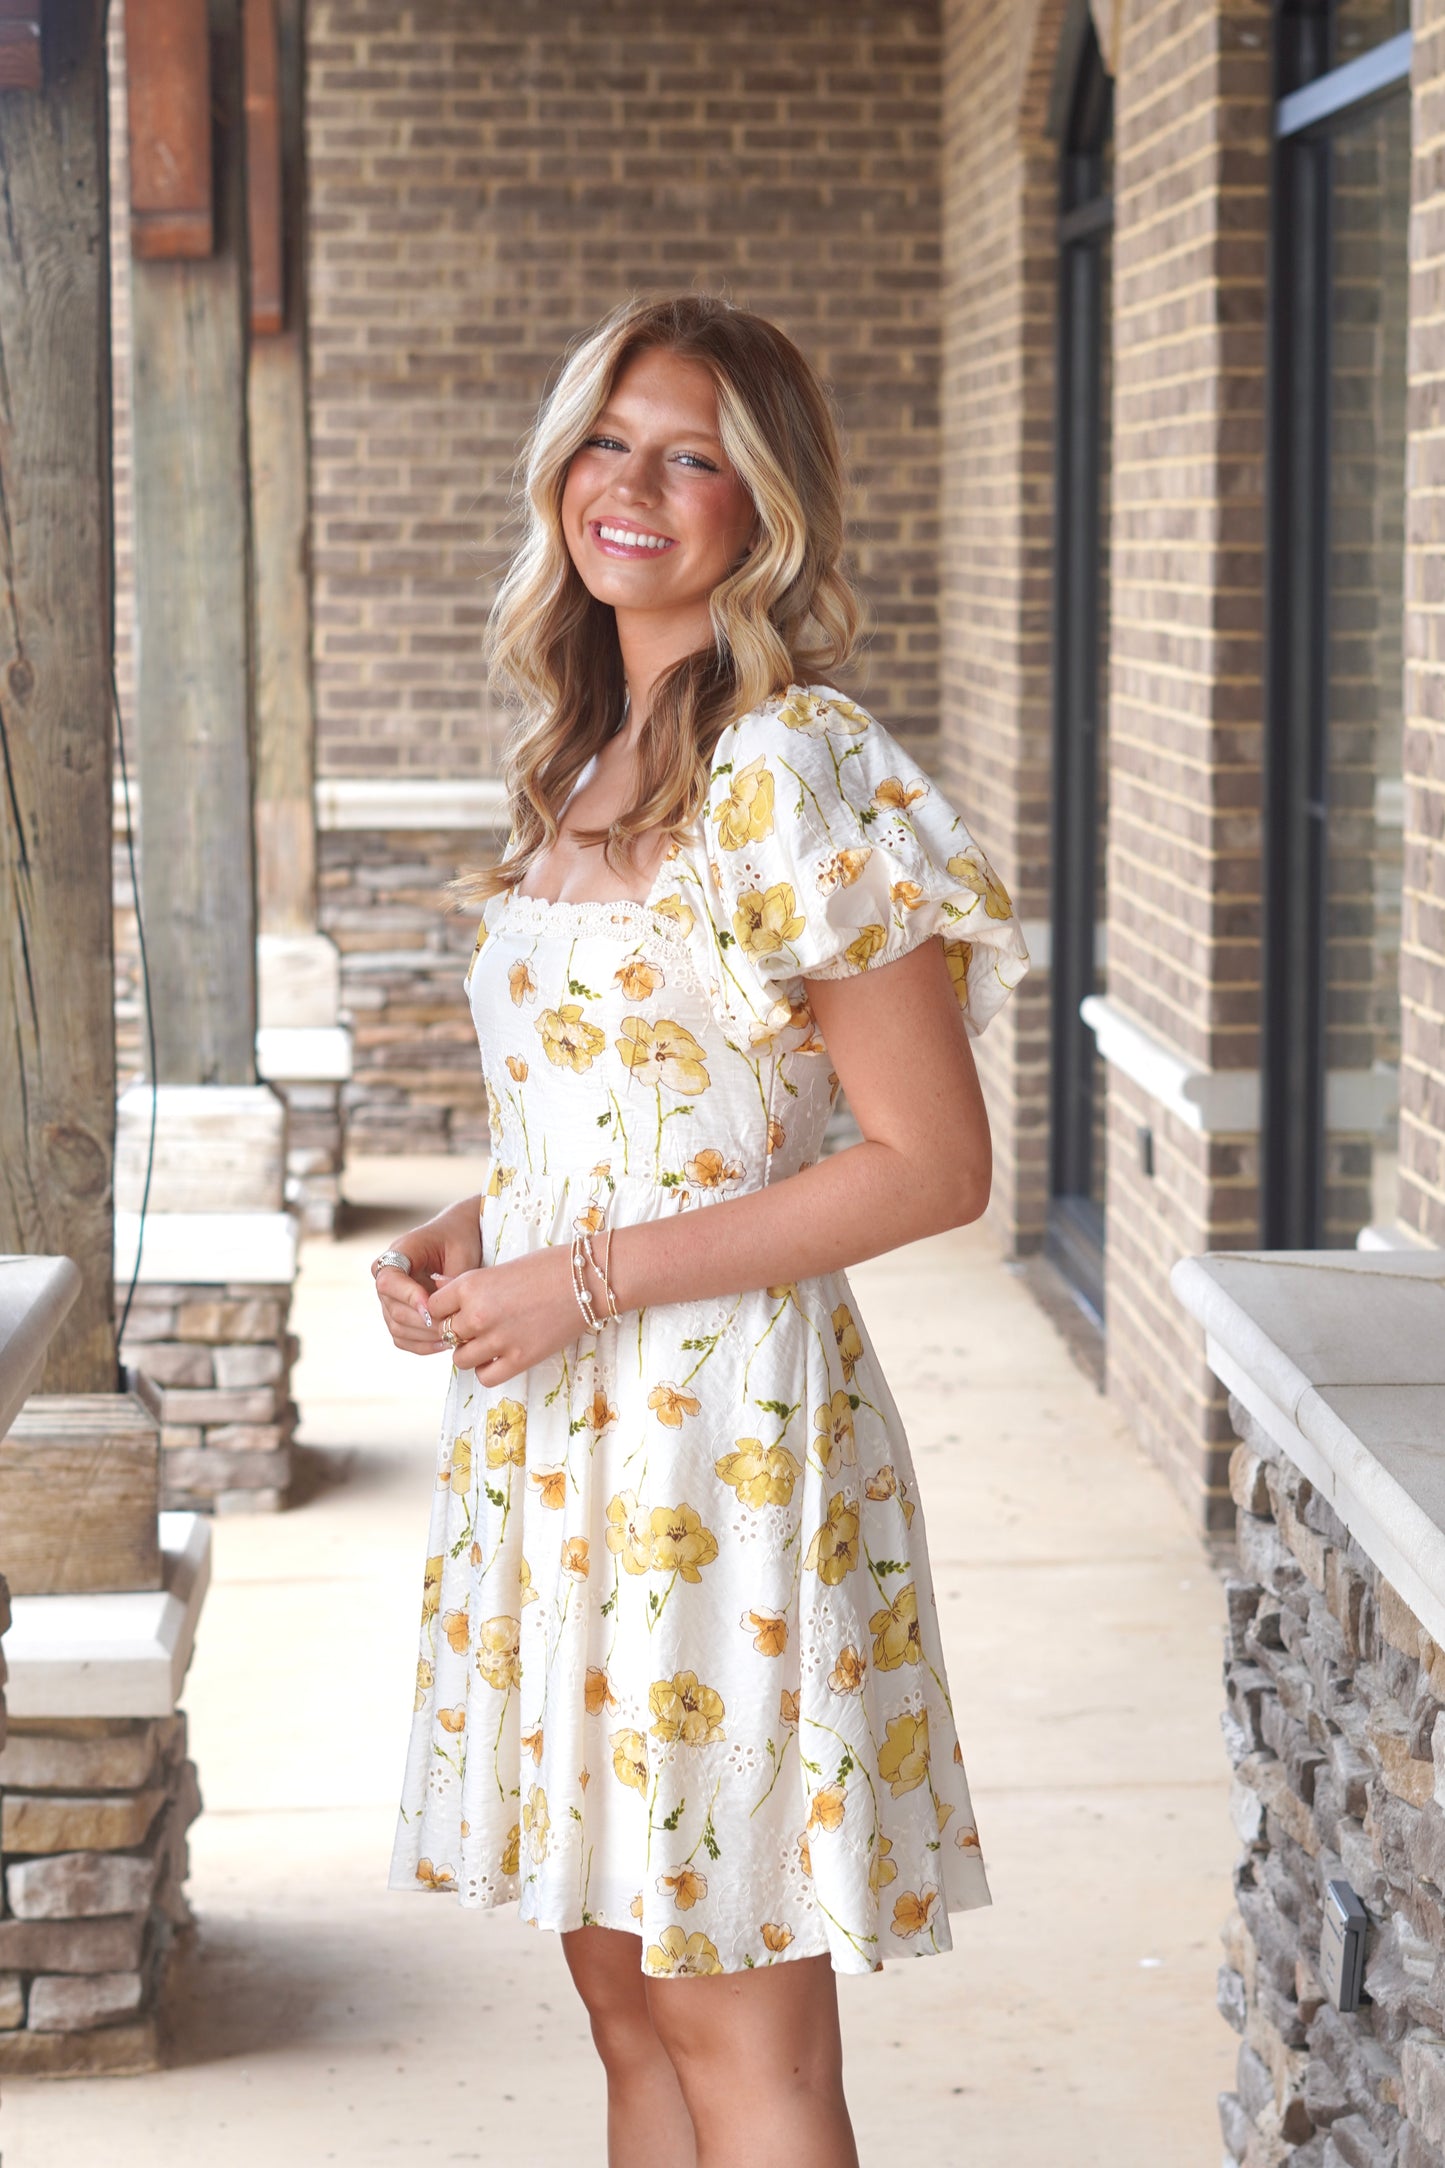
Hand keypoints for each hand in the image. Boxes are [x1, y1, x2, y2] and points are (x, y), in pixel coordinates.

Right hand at [373, 1197, 482, 1357]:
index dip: (408, 1296)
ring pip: (398, 1327)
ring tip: (453, 1337)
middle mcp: (387, 1276)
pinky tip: (446, 1343)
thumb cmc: (460, 1238)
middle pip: (394, 1309)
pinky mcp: (398, 1314)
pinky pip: (403, 1337)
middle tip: (453, 1327)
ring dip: (425, 1337)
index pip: (389, 1280)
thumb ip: (451, 1280)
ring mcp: (390, 1298)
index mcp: (399, 1253)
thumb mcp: (462, 1252)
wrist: (458, 1236)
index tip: (431, 1306)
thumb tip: (444, 1310)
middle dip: (424, 1322)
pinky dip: (423, 1345)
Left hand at [425, 1245, 583, 1385]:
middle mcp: (478, 1314)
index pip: (433, 1308)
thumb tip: (438, 1291)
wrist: (587, 1280)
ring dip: (470, 1352)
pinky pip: (485, 1376)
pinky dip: (487, 1369)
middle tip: (476, 1326)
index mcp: (470, 1286)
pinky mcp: (519, 1359)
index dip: (443, 1310)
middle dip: (457, 1331)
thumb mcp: (499, 1268)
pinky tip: (500, 1357)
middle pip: (446, 1334)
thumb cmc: (546, 1267)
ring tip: (488, 1342)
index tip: (457, 1310)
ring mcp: (498, 1339)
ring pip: (460, 1359)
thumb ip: (468, 1286)